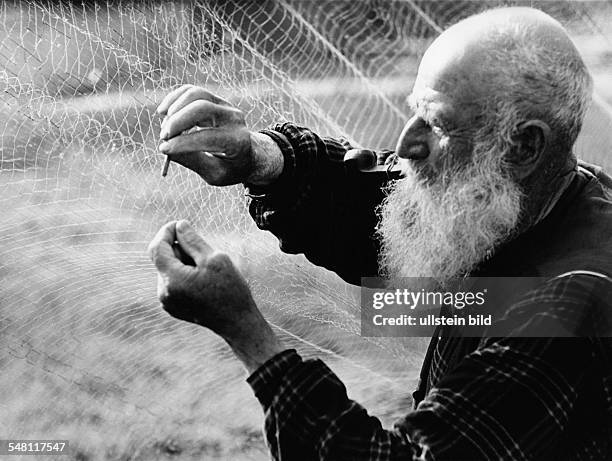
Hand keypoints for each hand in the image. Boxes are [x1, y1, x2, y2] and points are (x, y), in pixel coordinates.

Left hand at [148, 220, 281, 372]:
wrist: (237, 322)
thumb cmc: (230, 289)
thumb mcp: (214, 258)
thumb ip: (192, 241)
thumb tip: (179, 226)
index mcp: (172, 280)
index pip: (157, 248)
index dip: (166, 232)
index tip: (179, 224)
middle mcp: (164, 292)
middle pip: (164, 259)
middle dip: (180, 249)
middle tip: (205, 251)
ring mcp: (167, 302)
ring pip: (169, 270)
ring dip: (184, 262)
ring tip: (208, 270)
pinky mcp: (173, 307)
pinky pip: (174, 283)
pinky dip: (185, 275)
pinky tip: (205, 281)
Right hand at [156, 85, 281, 185]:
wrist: (246, 154)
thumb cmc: (229, 168)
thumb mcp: (214, 174)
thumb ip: (193, 161)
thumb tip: (165, 147)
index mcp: (238, 141)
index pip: (207, 136)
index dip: (182, 142)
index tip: (164, 149)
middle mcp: (234, 119)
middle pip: (202, 107)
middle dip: (177, 122)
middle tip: (163, 137)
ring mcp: (226, 105)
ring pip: (195, 94)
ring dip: (174, 109)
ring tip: (165, 128)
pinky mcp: (215, 99)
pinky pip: (191, 91)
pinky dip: (174, 99)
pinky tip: (163, 112)